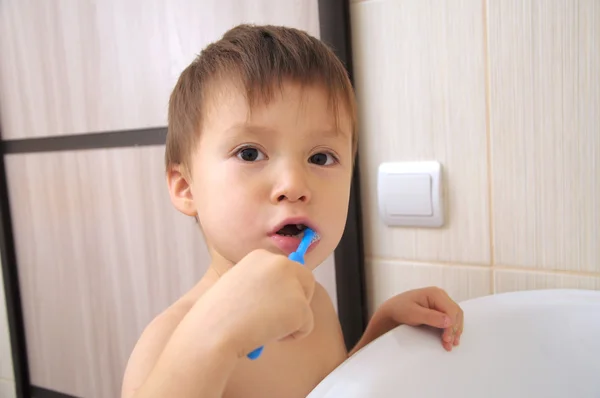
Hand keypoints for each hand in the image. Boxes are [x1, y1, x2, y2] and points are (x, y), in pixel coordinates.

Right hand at [197, 249, 316, 357]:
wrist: (213, 330)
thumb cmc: (218, 315)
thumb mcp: (238, 287)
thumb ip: (262, 286)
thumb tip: (283, 296)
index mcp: (261, 256)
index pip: (287, 269)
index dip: (282, 291)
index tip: (266, 305)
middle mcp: (280, 263)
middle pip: (306, 280)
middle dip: (298, 301)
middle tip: (276, 319)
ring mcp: (292, 283)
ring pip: (305, 306)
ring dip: (289, 322)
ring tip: (261, 327)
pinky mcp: (300, 306)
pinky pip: (306, 327)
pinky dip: (292, 337)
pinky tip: (267, 334)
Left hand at [379, 287, 463, 350]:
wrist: (392, 312)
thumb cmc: (399, 309)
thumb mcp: (413, 313)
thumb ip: (431, 317)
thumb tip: (448, 321)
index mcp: (435, 293)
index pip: (451, 310)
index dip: (451, 325)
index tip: (447, 338)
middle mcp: (440, 296)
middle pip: (455, 313)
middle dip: (454, 329)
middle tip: (449, 343)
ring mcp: (440, 303)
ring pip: (455, 317)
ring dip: (454, 330)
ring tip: (450, 344)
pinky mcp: (439, 311)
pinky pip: (450, 320)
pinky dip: (451, 329)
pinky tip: (449, 338)